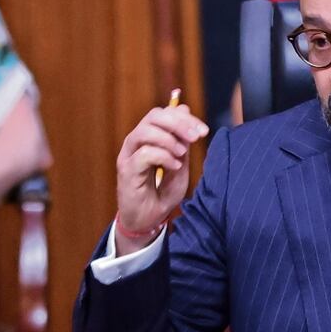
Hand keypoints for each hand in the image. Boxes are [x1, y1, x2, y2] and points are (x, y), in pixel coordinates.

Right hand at [115, 103, 208, 254]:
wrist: (148, 221)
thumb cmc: (162, 193)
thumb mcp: (180, 164)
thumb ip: (182, 141)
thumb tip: (185, 111)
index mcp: (149, 136)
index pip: (165, 113)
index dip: (185, 117)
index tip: (203, 131)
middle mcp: (136, 141)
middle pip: (154, 116)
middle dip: (179, 123)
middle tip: (195, 137)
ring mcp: (129, 154)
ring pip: (146, 130)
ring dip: (169, 139)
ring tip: (182, 154)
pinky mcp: (126, 170)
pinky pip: (144, 153)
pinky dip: (163, 157)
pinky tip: (174, 167)